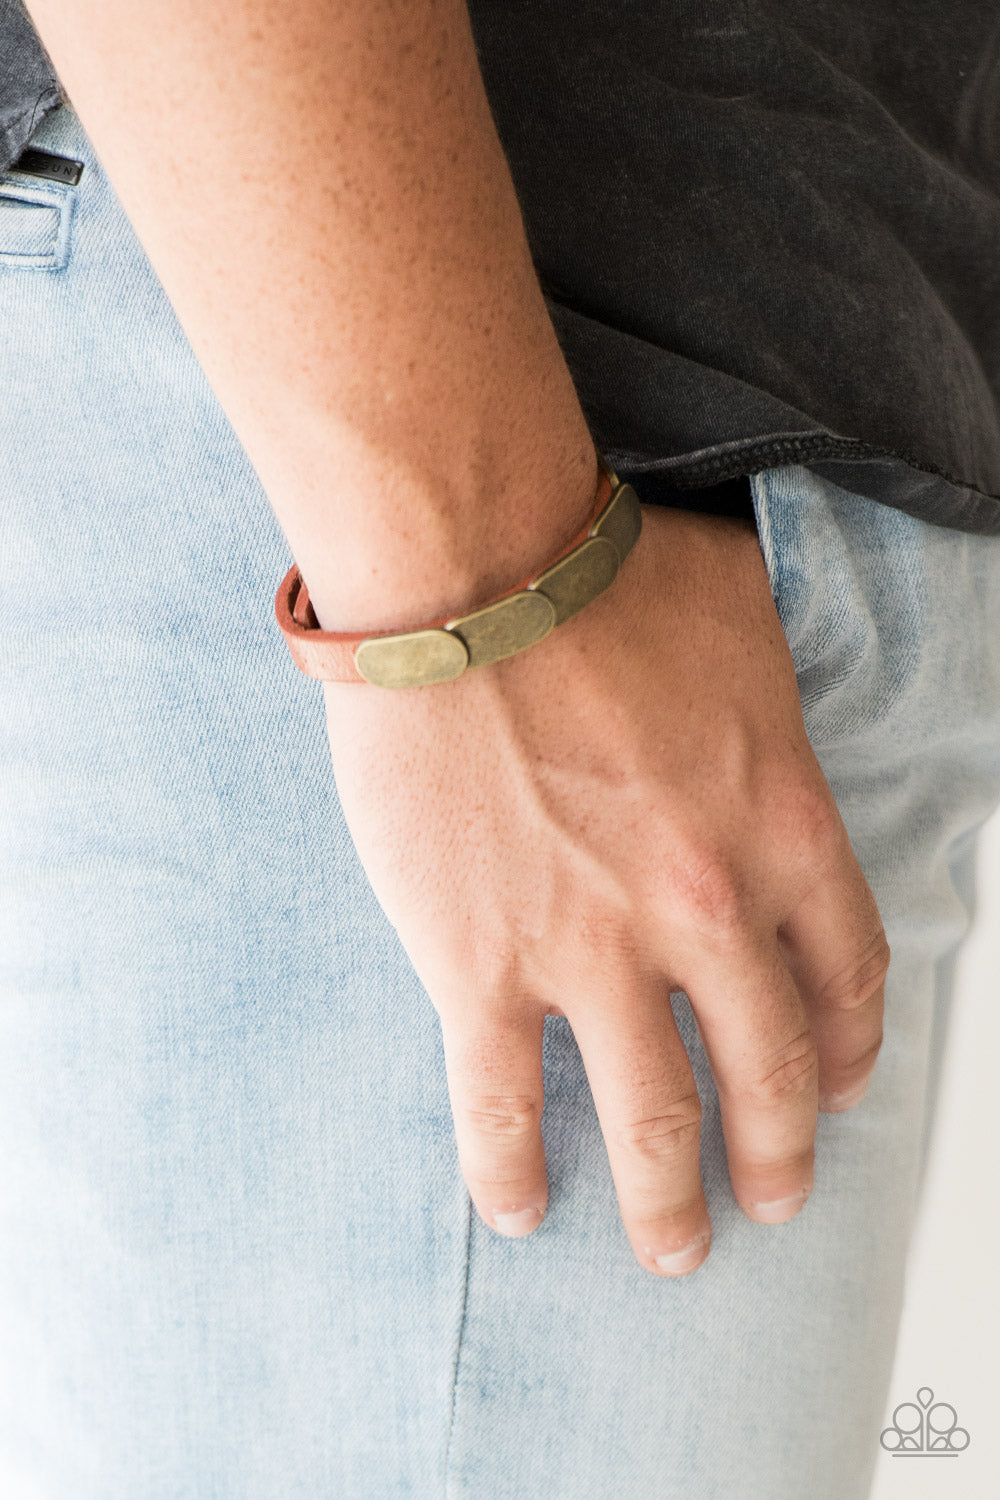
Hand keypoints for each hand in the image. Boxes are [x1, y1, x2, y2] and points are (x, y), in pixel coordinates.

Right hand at [321, 501, 887, 1276]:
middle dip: (778, 1151)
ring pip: (654, 1118)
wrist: (470, 575)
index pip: (846, 969)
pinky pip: (502, 1102)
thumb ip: (777, 710)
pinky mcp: (481, 963)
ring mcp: (594, 948)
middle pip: (770, 1070)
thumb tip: (767, 729)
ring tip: (675, 1251)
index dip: (851, 1045)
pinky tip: (522, 1212)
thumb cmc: (603, 577)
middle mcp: (707, 909)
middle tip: (774, 1196)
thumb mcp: (746, 624)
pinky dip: (513, 1171)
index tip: (841, 1085)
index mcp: (782, 825)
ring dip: (670, 1201)